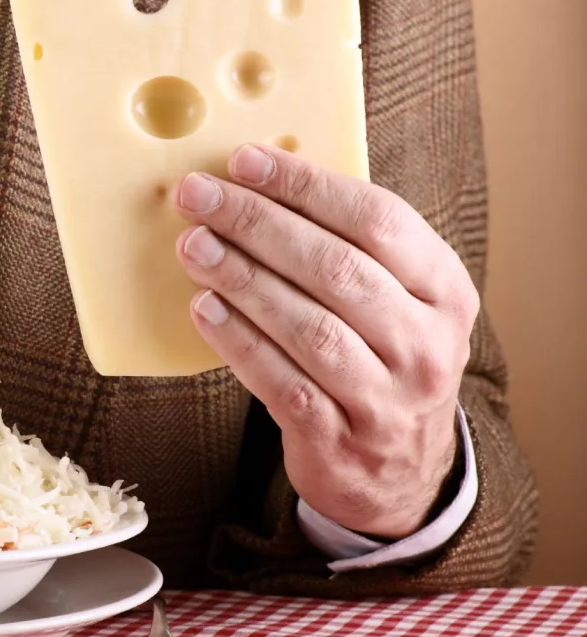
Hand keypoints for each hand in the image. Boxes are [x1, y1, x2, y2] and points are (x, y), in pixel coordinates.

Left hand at [173, 144, 474, 539]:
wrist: (398, 475)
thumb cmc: (378, 359)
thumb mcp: (393, 302)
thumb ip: (345, 247)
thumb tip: (254, 180)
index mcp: (445, 291)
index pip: (378, 220)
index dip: (306, 185)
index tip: (244, 160)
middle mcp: (426, 344)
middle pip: (337, 269)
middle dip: (258, 223)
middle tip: (198, 195)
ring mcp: (388, 398)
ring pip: (309, 327)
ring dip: (242, 278)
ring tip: (192, 246)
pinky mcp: (340, 441)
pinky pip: (282, 382)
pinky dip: (239, 342)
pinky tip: (203, 309)